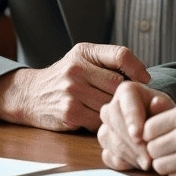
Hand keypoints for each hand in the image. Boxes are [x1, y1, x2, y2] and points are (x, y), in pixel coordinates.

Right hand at [0, 43, 149, 131]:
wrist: (30, 94)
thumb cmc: (64, 77)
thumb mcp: (81, 58)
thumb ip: (107, 61)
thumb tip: (143, 77)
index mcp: (83, 52)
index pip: (121, 55)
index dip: (138, 69)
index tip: (145, 80)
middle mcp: (76, 68)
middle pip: (119, 84)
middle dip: (128, 96)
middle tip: (134, 104)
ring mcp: (72, 91)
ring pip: (111, 104)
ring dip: (117, 112)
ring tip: (118, 114)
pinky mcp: (70, 113)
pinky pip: (100, 121)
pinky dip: (104, 123)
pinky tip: (101, 121)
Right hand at [99, 81, 174, 170]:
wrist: (164, 133)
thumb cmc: (166, 119)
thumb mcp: (170, 111)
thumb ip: (164, 108)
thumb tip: (156, 103)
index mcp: (127, 91)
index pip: (125, 102)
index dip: (131, 119)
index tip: (139, 136)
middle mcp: (112, 106)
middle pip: (113, 120)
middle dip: (130, 142)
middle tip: (148, 158)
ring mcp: (106, 126)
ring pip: (107, 137)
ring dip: (127, 153)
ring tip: (147, 163)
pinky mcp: (106, 145)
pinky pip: (107, 154)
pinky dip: (120, 162)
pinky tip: (136, 165)